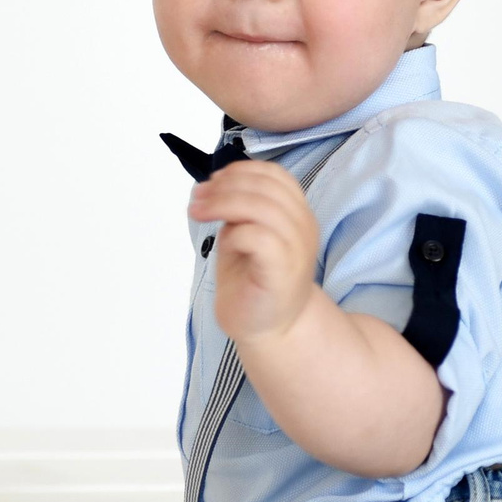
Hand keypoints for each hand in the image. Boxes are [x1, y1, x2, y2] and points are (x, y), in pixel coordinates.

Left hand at [188, 159, 321, 346]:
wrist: (271, 329)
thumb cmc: (254, 282)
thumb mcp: (243, 234)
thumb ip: (238, 209)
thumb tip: (211, 186)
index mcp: (297, 213)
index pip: (274, 174)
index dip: (239, 171)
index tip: (211, 182)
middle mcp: (303, 227)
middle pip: (265, 186)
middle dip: (224, 187)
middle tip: (198, 199)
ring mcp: (297, 248)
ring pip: (261, 206)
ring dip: (223, 204)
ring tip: (199, 212)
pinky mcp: (284, 270)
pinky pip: (258, 236)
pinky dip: (235, 233)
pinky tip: (225, 244)